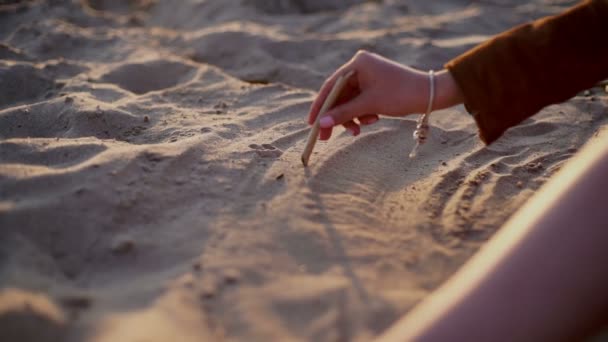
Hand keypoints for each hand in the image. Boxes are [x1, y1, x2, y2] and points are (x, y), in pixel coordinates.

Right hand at [308, 50, 462, 139]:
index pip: (330, 86)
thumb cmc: (401, 94)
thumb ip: (344, 113)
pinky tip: (371, 120)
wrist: (430, 95)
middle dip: (336, 117)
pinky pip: (359, 103)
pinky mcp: (374, 86)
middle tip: (326, 137)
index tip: (311, 124)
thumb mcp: (369, 105)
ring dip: (351, 118)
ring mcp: (367, 76)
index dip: (320, 106)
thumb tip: (322, 123)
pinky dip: (361, 114)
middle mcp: (359, 67)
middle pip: (338, 96)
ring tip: (357, 131)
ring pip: (348, 102)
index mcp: (357, 64)